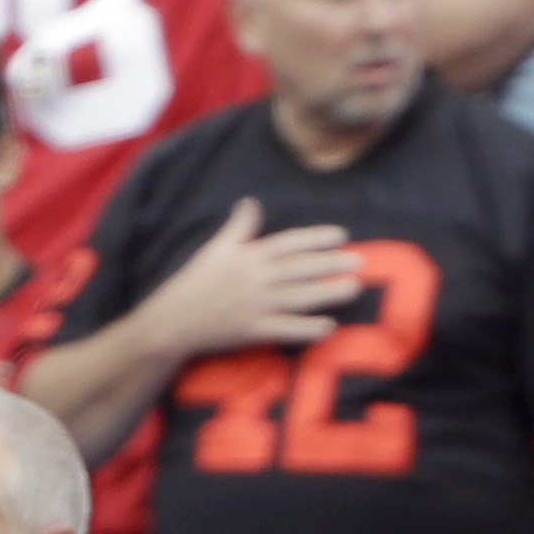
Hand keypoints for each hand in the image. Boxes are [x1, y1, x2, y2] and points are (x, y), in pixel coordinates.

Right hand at [147, 196, 365, 362]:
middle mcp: (255, 278)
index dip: (315, 238)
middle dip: (330, 264)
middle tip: (359, 261)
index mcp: (248, 256)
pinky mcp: (252, 331)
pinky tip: (330, 327)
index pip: (288, 243)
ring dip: (328, 292)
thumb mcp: (216, 248)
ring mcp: (255, 305)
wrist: (174, 319)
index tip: (340, 236)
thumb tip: (250, 203)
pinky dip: (307, 329)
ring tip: (353, 288)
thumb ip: (239, 227)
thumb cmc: (196, 282)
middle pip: (300, 269)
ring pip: (298, 297)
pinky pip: (285, 329)